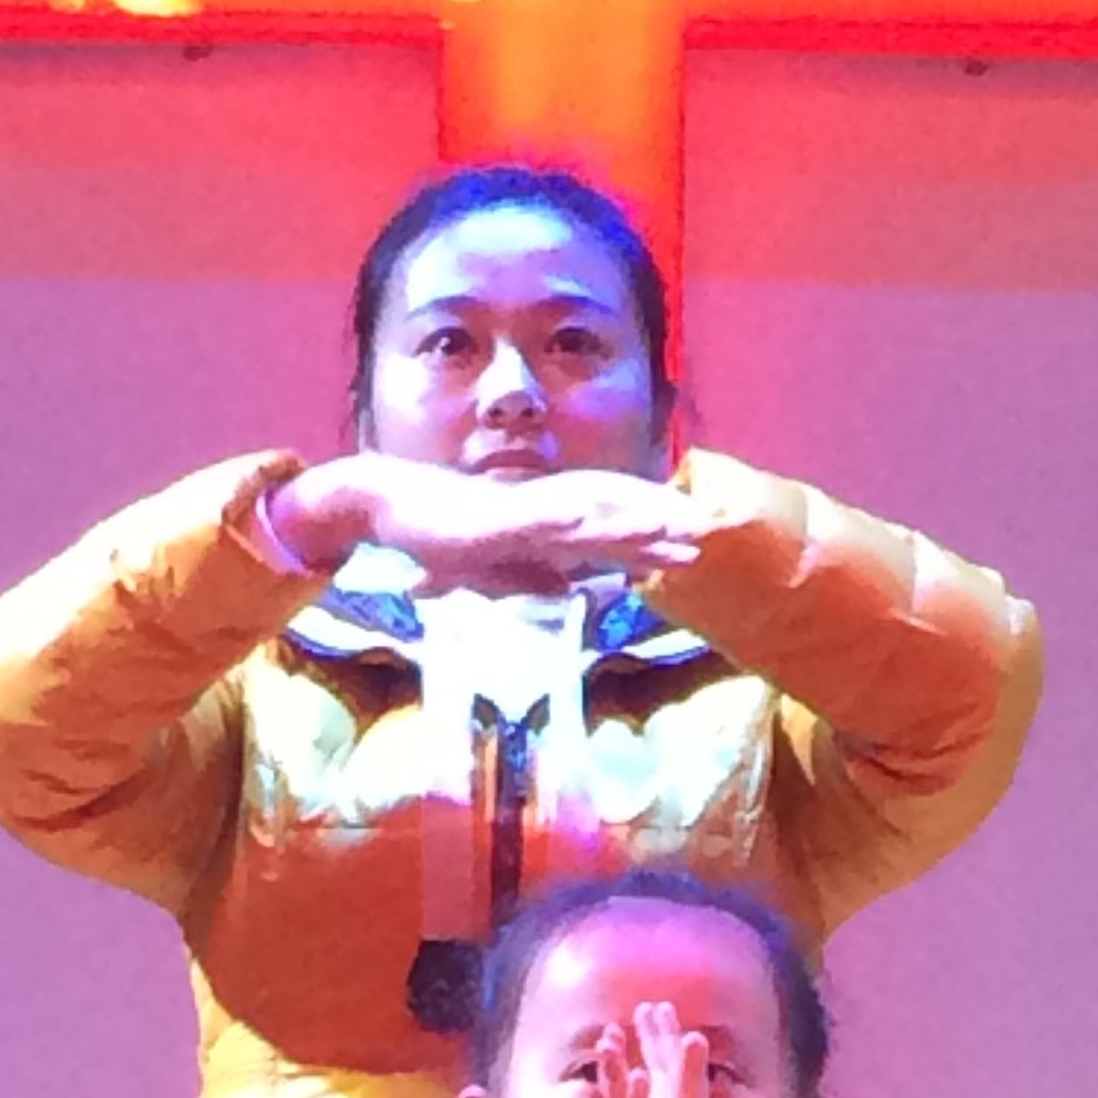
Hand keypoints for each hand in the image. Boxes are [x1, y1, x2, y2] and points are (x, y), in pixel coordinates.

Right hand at [267, 457, 700, 591]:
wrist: (389, 508)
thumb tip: (575, 589)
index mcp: (547, 530)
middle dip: (659, 526)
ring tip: (669, 525)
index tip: (693, 554)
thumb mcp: (499, 572)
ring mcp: (523, 512)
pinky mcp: (496, 517)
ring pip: (588, 515)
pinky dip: (568, 519)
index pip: (611, 539)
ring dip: (628, 519)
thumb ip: (537, 578)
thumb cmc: (441, 539)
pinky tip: (593, 522)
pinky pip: (539, 518)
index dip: (652, 546)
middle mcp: (544, 513)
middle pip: (612, 518)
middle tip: (708, 533)